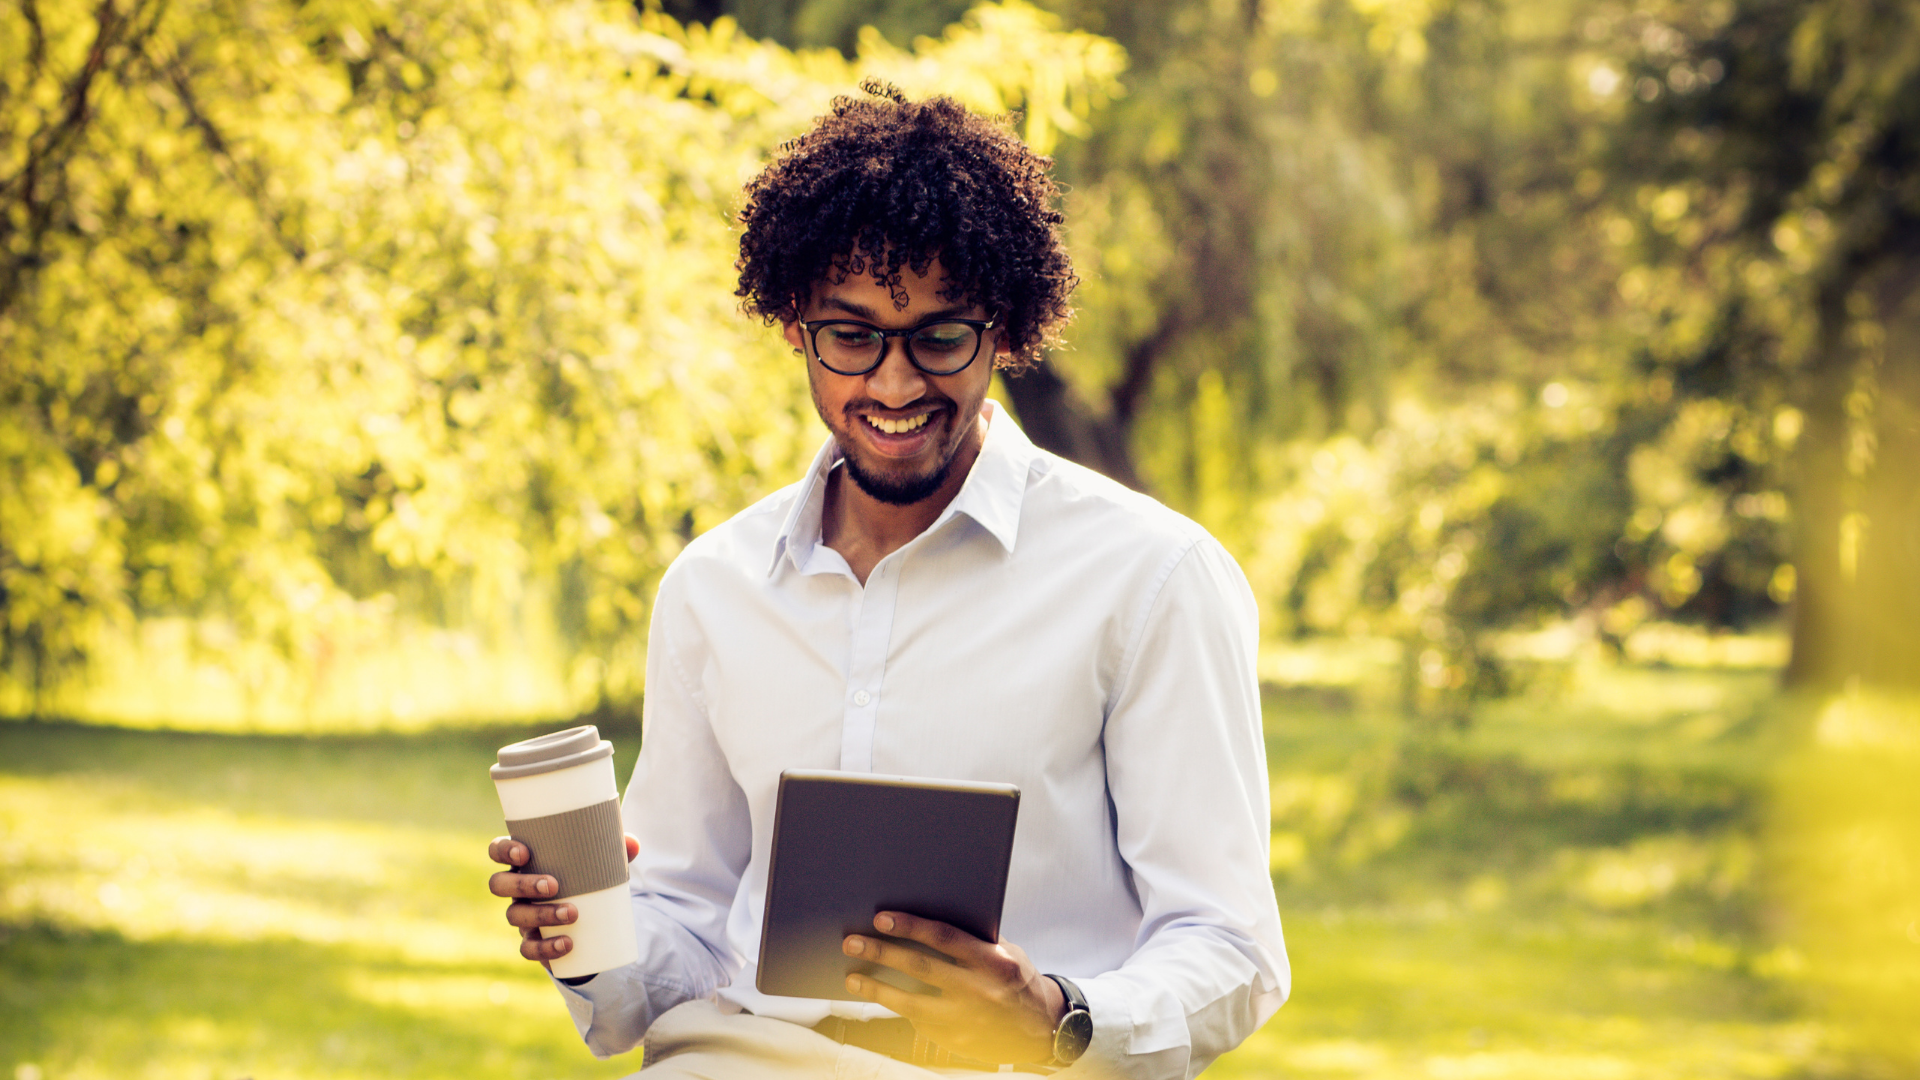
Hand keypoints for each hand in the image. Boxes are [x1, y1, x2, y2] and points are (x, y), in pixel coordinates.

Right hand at [487, 833, 639, 965]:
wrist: (588, 919)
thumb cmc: (587, 877)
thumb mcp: (600, 862)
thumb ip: (616, 850)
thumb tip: (634, 844)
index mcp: (524, 862)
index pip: (498, 851)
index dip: (503, 850)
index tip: (524, 853)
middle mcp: (515, 888)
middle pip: (499, 884)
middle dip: (522, 884)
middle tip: (553, 885)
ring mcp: (520, 916)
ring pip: (514, 916)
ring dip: (541, 915)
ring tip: (572, 913)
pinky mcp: (531, 941)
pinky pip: (528, 948)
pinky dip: (546, 947)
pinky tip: (567, 944)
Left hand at [842, 912, 1066, 1063]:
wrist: (1042, 1029)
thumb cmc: (1018, 981)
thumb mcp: (1007, 953)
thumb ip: (973, 940)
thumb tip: (927, 923)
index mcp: (992, 960)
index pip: (943, 937)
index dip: (909, 926)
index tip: (881, 918)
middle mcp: (979, 990)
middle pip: (919, 967)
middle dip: (882, 953)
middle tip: (852, 942)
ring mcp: (966, 1020)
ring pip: (911, 1003)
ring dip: (877, 988)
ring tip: (853, 977)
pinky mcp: (956, 1041)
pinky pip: (920, 1023)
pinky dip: (900, 1010)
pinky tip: (884, 998)